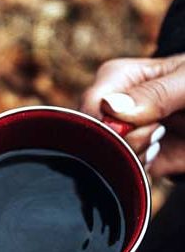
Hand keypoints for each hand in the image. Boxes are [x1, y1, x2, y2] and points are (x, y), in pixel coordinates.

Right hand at [81, 54, 184, 177]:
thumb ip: (155, 94)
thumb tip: (110, 107)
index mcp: (116, 80)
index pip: (91, 104)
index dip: (113, 120)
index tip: (150, 121)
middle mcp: (109, 108)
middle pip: (93, 134)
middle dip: (126, 141)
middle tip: (159, 130)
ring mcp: (117, 134)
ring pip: (103, 157)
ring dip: (135, 156)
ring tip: (160, 139)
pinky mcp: (126, 157)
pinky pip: (117, 172)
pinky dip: (137, 169)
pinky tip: (156, 153)